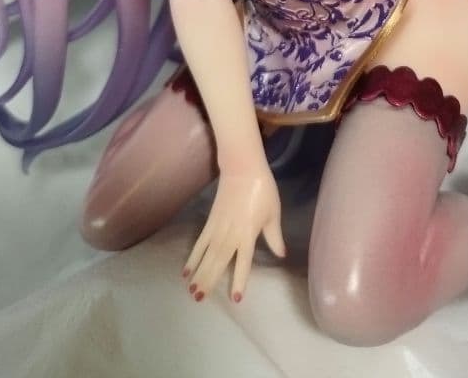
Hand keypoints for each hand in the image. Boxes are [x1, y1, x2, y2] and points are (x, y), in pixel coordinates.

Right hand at [183, 165, 284, 301]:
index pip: (243, 261)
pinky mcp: (210, 221)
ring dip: (199, 273)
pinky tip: (186, 270)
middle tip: (199, 299)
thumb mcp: (273, 213)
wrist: (242, 167)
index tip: (235, 298)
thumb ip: (274, 236)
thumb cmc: (262, 190)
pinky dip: (193, 256)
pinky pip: (200, 242)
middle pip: (219, 261)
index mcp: (248, 234)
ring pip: (207, 255)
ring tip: (191, 291)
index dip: (239, 280)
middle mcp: (230, 234)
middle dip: (209, 281)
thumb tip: (280, 255)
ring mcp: (218, 228)